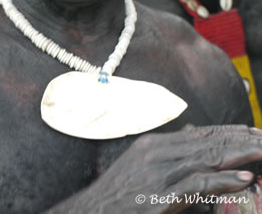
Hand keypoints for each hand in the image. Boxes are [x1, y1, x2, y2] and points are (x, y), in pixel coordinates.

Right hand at [46, 125, 261, 212]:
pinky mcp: (161, 195)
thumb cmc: (119, 193)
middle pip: (207, 142)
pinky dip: (223, 181)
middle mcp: (157, 151)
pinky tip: (244, 180)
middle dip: (239, 140)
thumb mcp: (141, 164)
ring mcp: (159, 172)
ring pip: (207, 158)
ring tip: (261, 152)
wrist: (92, 212)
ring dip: (239, 156)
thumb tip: (191, 133)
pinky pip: (198, 184)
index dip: (228, 132)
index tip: (250, 132)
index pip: (200, 133)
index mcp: (154, 144)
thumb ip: (168, 150)